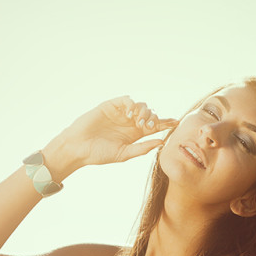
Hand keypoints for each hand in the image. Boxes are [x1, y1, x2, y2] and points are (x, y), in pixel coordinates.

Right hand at [45, 96, 175, 176]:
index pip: (154, 126)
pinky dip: (131, 104)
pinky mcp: (110, 106)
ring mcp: (120, 113)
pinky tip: (130, 114)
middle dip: (153, 119)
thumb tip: (161, 142)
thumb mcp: (124, 154)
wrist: (78, 148)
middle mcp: (129, 122)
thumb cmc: (99, 154)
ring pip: (140, 106)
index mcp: (134, 134)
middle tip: (148, 127)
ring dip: (144, 112)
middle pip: (150, 114)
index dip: (165, 123)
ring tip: (139, 122)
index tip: (176, 122)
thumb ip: (142, 148)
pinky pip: (126, 100)